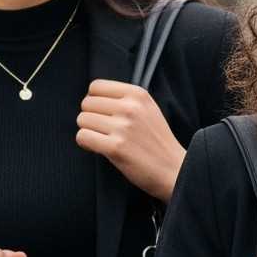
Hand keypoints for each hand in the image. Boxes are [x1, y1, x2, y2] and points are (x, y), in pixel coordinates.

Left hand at [78, 81, 184, 201]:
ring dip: (89, 131)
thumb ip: (124, 100)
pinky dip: (87, 144)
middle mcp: (130, 107)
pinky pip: (82, 137)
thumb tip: (91, 97)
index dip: (95, 101)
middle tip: (105, 130)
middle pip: (86, 103)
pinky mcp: (115, 147)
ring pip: (82, 120)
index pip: (96, 86)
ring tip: (105, 140)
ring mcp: (123, 127)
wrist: (174, 169)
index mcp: (138, 94)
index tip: (104, 114)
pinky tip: (101, 148)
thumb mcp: (148, 110)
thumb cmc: (156, 141)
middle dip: (91, 117)